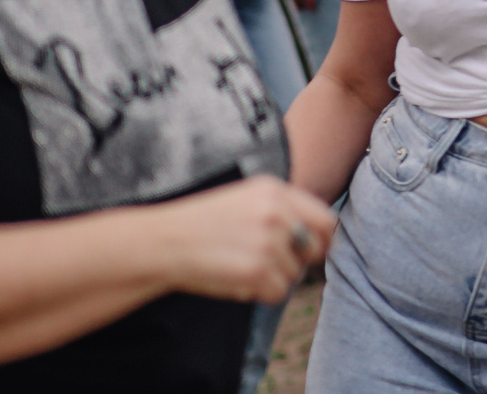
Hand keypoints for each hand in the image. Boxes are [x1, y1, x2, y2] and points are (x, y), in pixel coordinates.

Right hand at [155, 175, 335, 304]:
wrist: (161, 243)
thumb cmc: (201, 226)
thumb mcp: (245, 200)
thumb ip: (283, 211)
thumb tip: (321, 238)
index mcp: (276, 190)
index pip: (326, 218)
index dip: (322, 240)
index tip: (310, 253)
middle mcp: (277, 211)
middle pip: (317, 247)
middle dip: (302, 262)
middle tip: (275, 268)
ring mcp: (268, 239)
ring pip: (295, 274)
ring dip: (273, 279)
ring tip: (240, 270)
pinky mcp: (256, 269)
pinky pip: (278, 293)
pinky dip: (261, 295)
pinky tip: (238, 284)